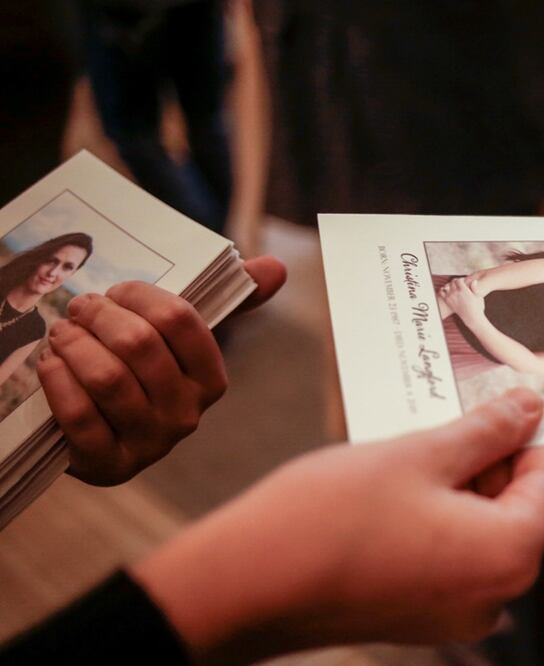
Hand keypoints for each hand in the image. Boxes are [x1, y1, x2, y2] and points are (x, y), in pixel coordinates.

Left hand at [39, 256, 285, 484]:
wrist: (101, 438)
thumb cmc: (143, 375)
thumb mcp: (180, 342)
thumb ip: (228, 302)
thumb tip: (279, 267)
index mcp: (211, 381)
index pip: (181, 320)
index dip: (138, 296)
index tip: (115, 293)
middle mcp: (187, 415)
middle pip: (139, 344)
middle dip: (98, 316)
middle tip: (79, 309)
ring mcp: (149, 443)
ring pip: (106, 377)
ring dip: (73, 345)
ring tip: (62, 334)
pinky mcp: (107, 464)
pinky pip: (79, 413)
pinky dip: (58, 380)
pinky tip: (52, 365)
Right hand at [132, 389, 543, 661]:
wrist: (248, 583)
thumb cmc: (333, 518)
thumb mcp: (421, 453)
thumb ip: (486, 431)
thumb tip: (530, 410)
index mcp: (509, 555)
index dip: (528, 431)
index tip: (509, 399)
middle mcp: (493, 596)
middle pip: (513, 506)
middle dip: (486, 455)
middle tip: (452, 412)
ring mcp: (455, 614)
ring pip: (476, 527)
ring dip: (456, 482)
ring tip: (415, 443)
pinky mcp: (418, 617)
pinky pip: (446, 553)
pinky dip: (434, 515)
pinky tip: (398, 483)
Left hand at [440, 277, 485, 322]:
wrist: (472, 318)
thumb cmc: (477, 307)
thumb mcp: (478, 296)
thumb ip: (474, 288)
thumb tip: (474, 281)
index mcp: (464, 290)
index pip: (458, 280)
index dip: (461, 279)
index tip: (464, 281)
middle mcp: (456, 293)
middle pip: (452, 282)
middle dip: (456, 282)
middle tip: (459, 284)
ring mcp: (451, 297)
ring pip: (447, 286)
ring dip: (449, 285)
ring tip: (454, 288)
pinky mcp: (448, 302)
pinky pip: (441, 292)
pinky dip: (442, 290)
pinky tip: (447, 291)